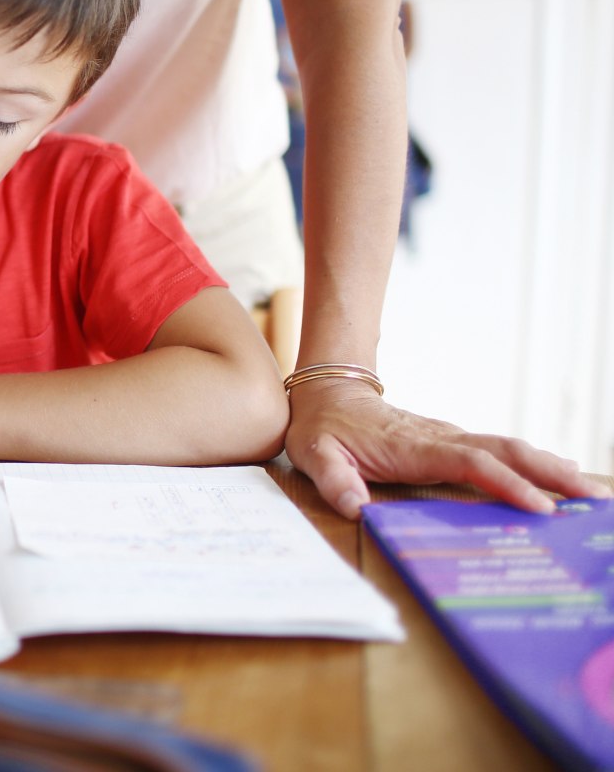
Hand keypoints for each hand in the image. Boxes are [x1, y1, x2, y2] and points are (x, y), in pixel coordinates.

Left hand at [285, 377, 611, 519]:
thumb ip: (335, 481)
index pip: (472, 464)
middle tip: (594, 498)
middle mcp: (441, 438)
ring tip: (592, 492)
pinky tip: (560, 476)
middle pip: (506, 451)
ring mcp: (449, 437)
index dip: (508, 484)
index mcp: (415, 447)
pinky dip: (533, 463)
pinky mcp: (451, 441)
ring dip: (550, 467)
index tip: (542, 507)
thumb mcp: (315, 455)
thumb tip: (355, 509)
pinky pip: (498, 452)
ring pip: (508, 448)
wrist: (326, 392)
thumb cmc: (321, 428)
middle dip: (551, 472)